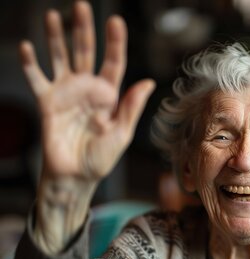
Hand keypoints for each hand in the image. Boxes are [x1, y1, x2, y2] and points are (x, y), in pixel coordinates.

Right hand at [20, 1, 154, 182]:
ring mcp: (66, 93)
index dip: (115, 42)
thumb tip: (148, 82)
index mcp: (109, 95)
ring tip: (52, 16)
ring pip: (61, 58)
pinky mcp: (47, 102)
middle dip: (84, 30)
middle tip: (81, 6)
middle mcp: (87, 89)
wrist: (76, 176)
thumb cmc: (101, 158)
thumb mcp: (122, 133)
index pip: (113, 63)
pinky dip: (30, 64)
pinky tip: (27, 47)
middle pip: (86, 53)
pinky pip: (37, 78)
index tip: (116, 21)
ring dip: (56, 38)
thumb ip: (131, 107)